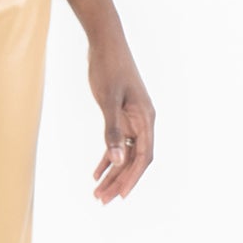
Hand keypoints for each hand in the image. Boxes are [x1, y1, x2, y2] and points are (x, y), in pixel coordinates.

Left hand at [86, 32, 154, 203]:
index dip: (132, 177)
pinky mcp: (122, 115)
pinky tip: (96, 172)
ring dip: (112, 173)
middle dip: (119, 181)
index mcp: (146, 119)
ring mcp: (133, 119)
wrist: (106, 42)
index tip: (121, 195)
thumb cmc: (108, 67)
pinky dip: (107, 158)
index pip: (143, 157)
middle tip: (102, 200)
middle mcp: (143, 122)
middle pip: (134, 160)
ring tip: (97, 192)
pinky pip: (117, 143)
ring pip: (125, 154)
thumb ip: (112, 130)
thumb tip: (117, 160)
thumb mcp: (108, 100)